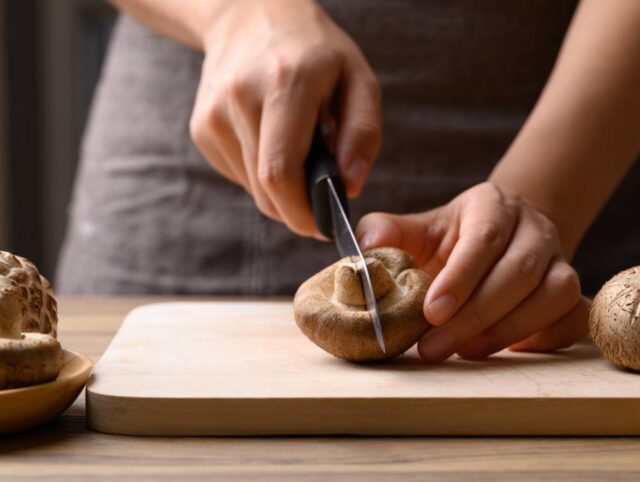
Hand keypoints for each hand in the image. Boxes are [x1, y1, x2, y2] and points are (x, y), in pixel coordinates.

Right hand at [190, 0, 381, 235]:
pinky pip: (238, 174)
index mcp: (285, 83)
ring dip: (281, 189)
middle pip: (265, 188)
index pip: (279, 172)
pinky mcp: (202, 128)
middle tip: (320, 202)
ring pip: (251, 188)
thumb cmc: (316, 52)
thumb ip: (363, 133)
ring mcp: (213, 114)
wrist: (250, 15)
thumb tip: (350, 186)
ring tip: (299, 153)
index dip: (301, 212)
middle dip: (296, 209)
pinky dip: (261, 174)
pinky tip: (273, 143)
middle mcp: (240, 98)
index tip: (324, 226)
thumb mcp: (358, 80)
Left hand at [356, 182, 589, 362]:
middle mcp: (535, 229)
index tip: (431, 312)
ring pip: (554, 295)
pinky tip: (511, 351)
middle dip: (475, 316)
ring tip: (466, 352)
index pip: (485, 238)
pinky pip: (575, 317)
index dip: (461, 277)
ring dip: (509, 330)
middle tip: (434, 347)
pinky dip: (548, 339)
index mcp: (494, 206)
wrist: (501, 237)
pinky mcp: (572, 293)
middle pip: (520, 272)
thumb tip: (365, 246)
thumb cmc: (453, 239)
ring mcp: (560, 260)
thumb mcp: (420, 228)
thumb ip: (389, 233)